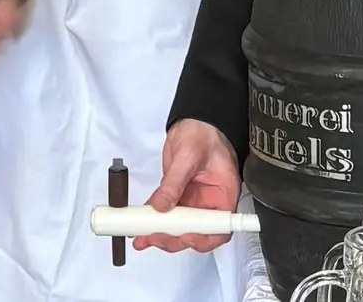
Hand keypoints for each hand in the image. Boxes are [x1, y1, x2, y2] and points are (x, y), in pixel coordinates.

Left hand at [135, 120, 241, 253]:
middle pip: (196, 233)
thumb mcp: (189, 156)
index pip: (219, 229)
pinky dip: (152, 221)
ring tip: (141, 237)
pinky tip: (139, 224)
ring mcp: (193, 202)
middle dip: (174, 239)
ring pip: (178, 228)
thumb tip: (160, 207)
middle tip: (153, 238)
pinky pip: (166, 215)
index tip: (183, 238)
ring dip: (160, 234)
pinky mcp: (178, 197)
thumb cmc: (202, 134)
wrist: (193, 122)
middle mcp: (210, 203)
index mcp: (224, 194)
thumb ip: (174, 182)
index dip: (203, 239)